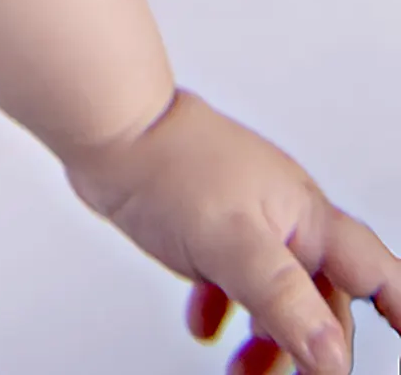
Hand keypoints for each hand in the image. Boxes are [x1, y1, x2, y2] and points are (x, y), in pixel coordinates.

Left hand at [65, 87, 400, 374]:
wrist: (107, 128)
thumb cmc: (170, 165)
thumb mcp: (235, 245)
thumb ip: (285, 302)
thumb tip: (332, 357)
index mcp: (307, 216)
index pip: (374, 271)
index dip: (399, 305)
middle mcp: (285, 216)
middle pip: (322, 296)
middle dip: (317, 347)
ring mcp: (247, 216)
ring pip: (274, 292)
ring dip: (267, 338)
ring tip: (245, 372)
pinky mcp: (209, 221)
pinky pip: (230, 275)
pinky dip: (223, 307)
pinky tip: (204, 326)